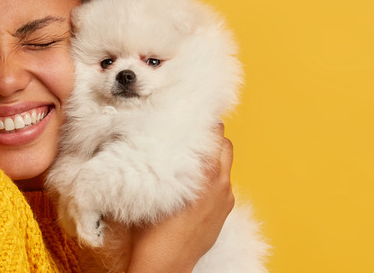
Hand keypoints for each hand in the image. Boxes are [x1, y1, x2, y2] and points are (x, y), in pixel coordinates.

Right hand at [125, 123, 234, 272]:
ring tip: (191, 158)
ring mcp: (225, 199)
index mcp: (206, 172)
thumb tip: (148, 141)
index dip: (204, 121)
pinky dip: (213, 178)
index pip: (216, 133)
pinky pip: (223, 185)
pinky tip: (193, 183)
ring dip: (213, 157)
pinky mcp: (224, 212)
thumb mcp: (152, 186)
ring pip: (225, 165)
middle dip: (211, 138)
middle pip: (225, 145)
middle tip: (191, 133)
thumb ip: (158, 161)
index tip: (191, 115)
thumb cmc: (153, 229)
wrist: (165, 264)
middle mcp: (221, 183)